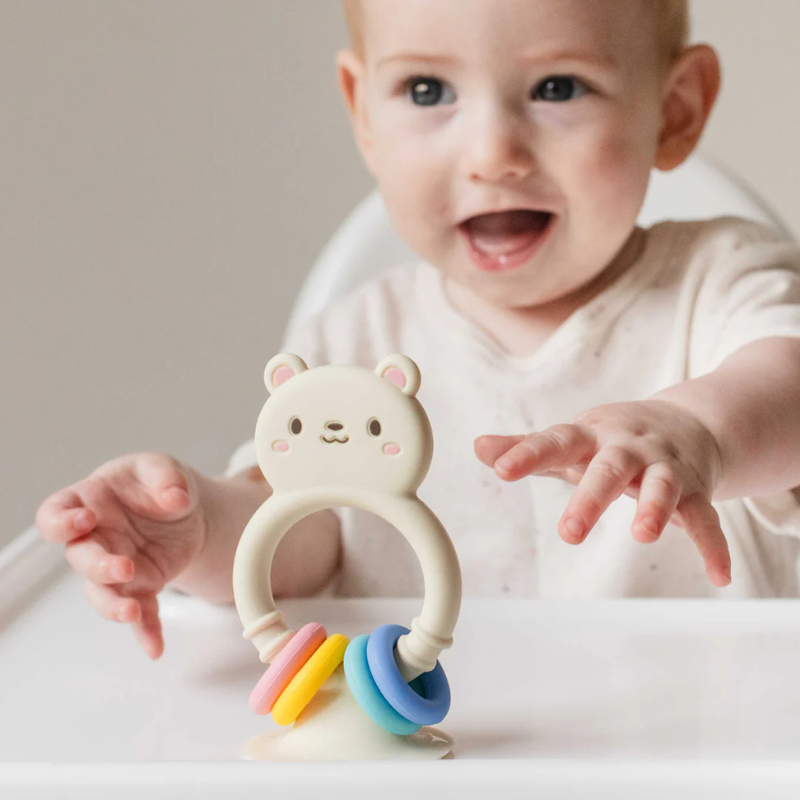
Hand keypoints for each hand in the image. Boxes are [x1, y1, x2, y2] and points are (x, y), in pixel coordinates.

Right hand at [36, 453, 208, 657]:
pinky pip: (140, 612)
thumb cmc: (157, 482)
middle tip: (125, 568)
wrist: (184, 507)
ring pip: (102, 593)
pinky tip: (154, 647)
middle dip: (99, 567)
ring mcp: (115, 565)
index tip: (84, 521)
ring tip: (133, 613)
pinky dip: (146, 630)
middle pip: (80, 559)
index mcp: (89, 502)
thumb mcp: (163, 467)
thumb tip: (176, 497)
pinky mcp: (142, 585)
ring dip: (113, 606)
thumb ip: (167, 477)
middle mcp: (95, 539)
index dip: (61, 522)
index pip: (55, 514)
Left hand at [474, 400, 731, 587]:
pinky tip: (719, 577)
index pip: (554, 441)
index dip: (526, 454)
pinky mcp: (695, 488)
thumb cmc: (611, 438)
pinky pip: (705, 518)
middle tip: (569, 534)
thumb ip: (526, 447)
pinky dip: (713, 546)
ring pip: (662, 486)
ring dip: (654, 508)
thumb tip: (477, 447)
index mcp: (589, 436)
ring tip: (643, 535)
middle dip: (591, 498)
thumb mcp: (571, 438)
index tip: (499, 467)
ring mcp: (663, 466)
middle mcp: (627, 448)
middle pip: (609, 469)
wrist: (687, 421)